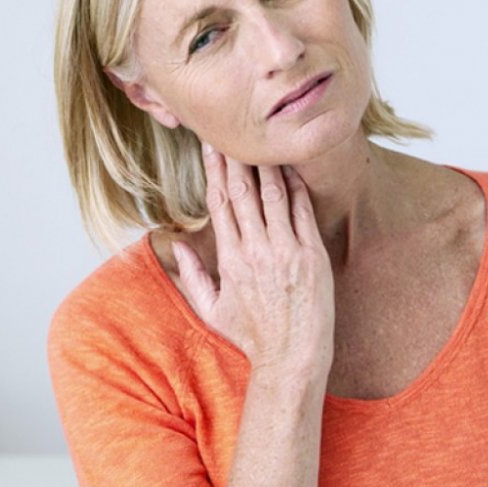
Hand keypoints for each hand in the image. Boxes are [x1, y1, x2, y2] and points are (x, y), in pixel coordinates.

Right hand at [172, 146, 334, 380]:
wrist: (291, 358)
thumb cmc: (252, 337)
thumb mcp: (211, 310)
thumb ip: (191, 275)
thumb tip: (176, 245)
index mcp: (228, 259)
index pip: (218, 202)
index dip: (214, 169)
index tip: (211, 145)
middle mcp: (254, 250)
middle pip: (242, 191)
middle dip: (236, 156)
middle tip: (233, 128)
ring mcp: (285, 251)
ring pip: (272, 194)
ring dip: (266, 163)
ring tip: (263, 139)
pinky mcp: (311, 255)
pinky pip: (302, 211)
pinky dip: (296, 187)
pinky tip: (292, 167)